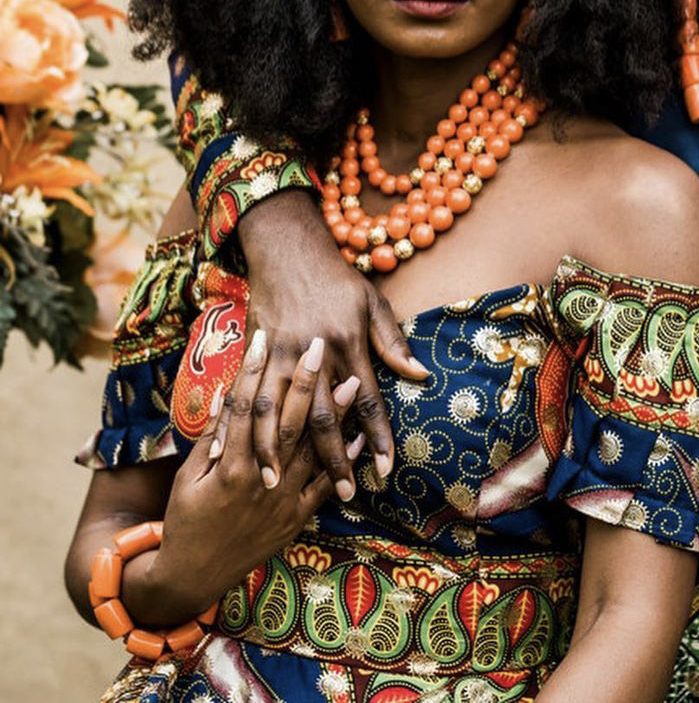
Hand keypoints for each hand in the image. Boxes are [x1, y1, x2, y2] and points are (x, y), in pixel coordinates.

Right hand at [123, 329, 356, 625]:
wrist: (193, 577)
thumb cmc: (185, 521)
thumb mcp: (188, 477)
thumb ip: (211, 437)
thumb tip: (225, 392)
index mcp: (229, 467)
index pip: (244, 408)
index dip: (252, 370)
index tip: (262, 337)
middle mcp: (260, 480)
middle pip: (286, 422)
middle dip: (304, 382)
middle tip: (319, 346)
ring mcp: (281, 500)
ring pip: (311, 450)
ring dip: (334, 416)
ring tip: (352, 381)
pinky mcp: (295, 519)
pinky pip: (324, 486)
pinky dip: (342, 462)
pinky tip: (358, 437)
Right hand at [237, 190, 428, 494]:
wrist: (287, 247)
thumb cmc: (335, 278)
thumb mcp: (371, 301)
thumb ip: (392, 341)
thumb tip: (419, 375)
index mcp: (348, 342)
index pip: (366, 400)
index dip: (376, 437)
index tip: (385, 469)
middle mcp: (314, 353)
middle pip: (322, 417)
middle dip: (332, 460)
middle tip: (343, 494)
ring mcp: (279, 354)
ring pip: (276, 414)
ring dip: (278, 454)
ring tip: (278, 487)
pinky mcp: (254, 352)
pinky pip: (245, 398)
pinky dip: (240, 428)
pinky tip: (237, 454)